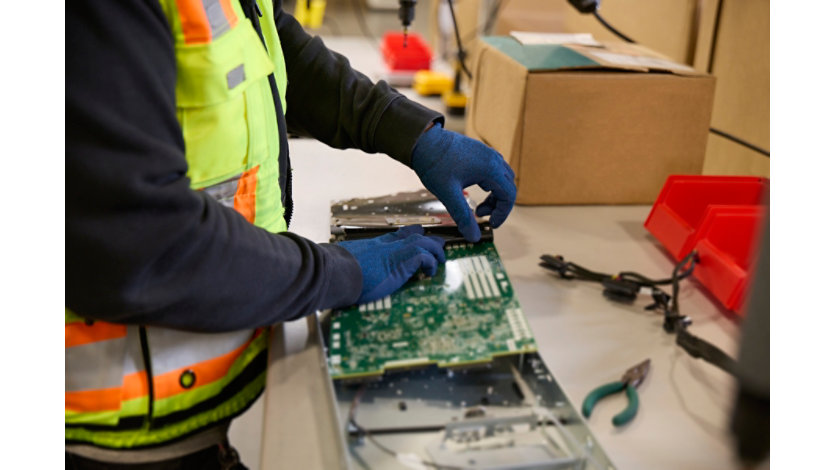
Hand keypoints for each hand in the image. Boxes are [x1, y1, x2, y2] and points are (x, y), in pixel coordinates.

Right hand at [337, 225, 445, 303]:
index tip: (417, 235)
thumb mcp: (339, 265)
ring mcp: (393, 252)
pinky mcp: (400, 262)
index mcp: (370, 246)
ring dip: (434, 250)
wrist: (331, 272)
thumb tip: (337, 275)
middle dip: (427, 240)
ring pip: (422, 242)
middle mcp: (383, 246)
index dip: (408, 235)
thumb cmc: (330, 272)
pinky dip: (431, 263)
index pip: (394, 236)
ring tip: (440, 260)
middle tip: (438, 245)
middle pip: (412, 235)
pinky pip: (424, 257)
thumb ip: (345, 267)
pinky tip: (430, 272)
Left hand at [411, 123, 516, 241]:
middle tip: (480, 215)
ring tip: (476, 205)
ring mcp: (487, 154)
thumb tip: (474, 237)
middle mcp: (493, 159)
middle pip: (508, 187)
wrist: (422, 140)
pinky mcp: (480, 152)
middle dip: (498, 205)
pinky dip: (490, 184)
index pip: (509, 196)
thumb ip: (463, 216)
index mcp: (490, 168)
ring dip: (494, 195)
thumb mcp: (448, 194)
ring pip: (502, 179)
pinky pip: (494, 170)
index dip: (502, 213)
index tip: (491, 224)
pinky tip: (475, 189)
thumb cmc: (434, 163)